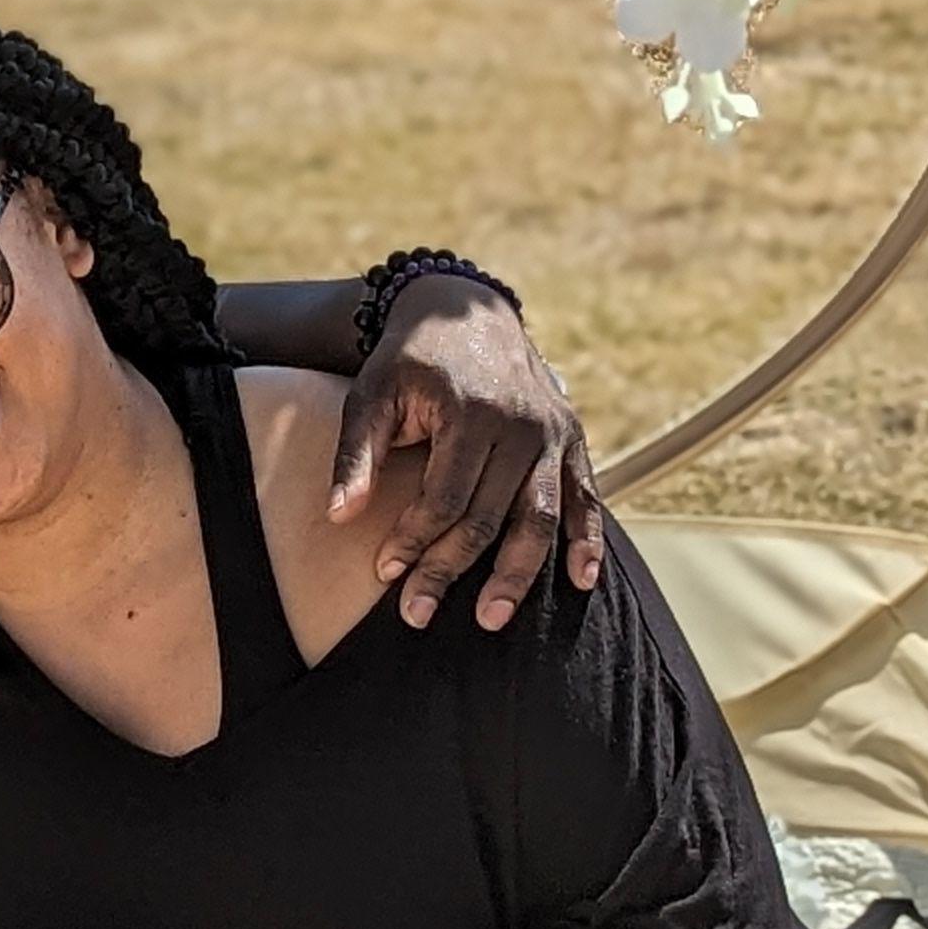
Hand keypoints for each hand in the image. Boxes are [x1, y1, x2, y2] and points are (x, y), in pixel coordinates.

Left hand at [334, 278, 605, 633]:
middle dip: (451, 570)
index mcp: (472, 412)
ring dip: (518, 574)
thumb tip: (339, 516)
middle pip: (489, 516)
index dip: (414, 540)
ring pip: (541, 517)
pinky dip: (588, 541)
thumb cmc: (410, 359)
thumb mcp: (372, 392)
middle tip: (418, 616)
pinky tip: (580, 583)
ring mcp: (554, 432)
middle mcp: (523, 424)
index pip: (444, 497)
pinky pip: (587, 496)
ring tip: (490, 618)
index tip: (385, 572)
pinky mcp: (574, 437)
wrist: (468, 310)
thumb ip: (357, 454)